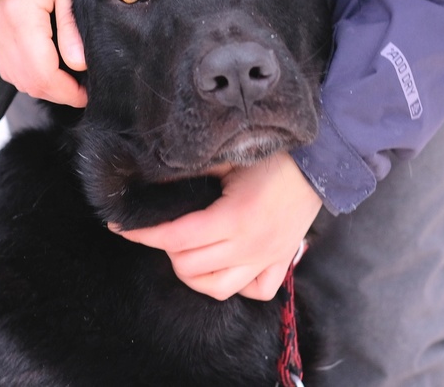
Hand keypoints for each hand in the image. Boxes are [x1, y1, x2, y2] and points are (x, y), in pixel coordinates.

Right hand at [0, 0, 86, 106]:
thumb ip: (72, 28)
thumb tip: (78, 65)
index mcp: (20, 16)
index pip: (43, 73)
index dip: (66, 91)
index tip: (86, 94)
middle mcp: (0, 27)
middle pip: (26, 80)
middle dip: (56, 93)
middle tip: (80, 92)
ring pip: (14, 76)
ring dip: (41, 84)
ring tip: (66, 81)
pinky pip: (7, 63)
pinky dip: (28, 72)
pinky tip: (48, 68)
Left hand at [112, 152, 321, 300]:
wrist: (321, 160)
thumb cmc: (274, 154)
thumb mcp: (228, 158)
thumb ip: (193, 174)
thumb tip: (154, 181)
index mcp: (235, 218)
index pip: (176, 237)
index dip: (144, 233)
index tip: (122, 225)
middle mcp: (250, 246)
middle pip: (189, 266)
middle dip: (166, 248)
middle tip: (162, 227)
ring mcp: (267, 258)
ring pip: (215, 287)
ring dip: (192, 271)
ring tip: (185, 248)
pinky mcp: (281, 261)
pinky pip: (253, 290)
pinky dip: (233, 283)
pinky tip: (223, 262)